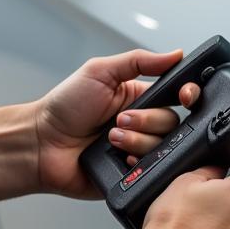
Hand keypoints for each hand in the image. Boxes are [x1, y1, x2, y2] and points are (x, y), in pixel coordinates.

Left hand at [34, 49, 198, 198]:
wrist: (42, 144)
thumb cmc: (64, 107)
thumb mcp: (100, 71)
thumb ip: (139, 61)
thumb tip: (175, 54)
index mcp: (139, 98)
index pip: (177, 96)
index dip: (187, 95)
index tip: (184, 96)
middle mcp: (143, 124)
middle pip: (172, 123)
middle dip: (147, 121)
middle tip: (118, 119)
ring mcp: (138, 150)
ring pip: (163, 147)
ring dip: (136, 141)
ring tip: (110, 139)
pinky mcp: (132, 174)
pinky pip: (152, 171)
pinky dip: (138, 164)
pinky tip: (120, 159)